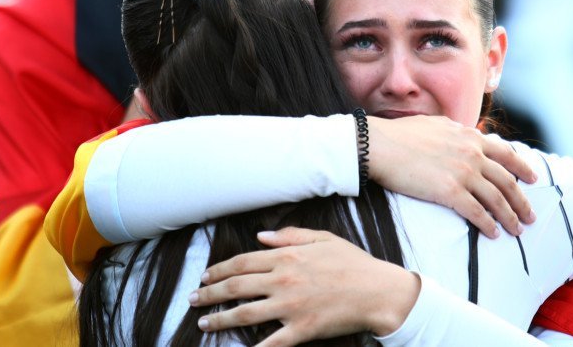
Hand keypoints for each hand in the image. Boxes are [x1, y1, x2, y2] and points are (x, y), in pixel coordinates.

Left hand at [190, 228, 420, 345]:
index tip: (205, 277)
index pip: (242, 262)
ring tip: (204, 324)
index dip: (219, 270)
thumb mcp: (323, 239)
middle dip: (210, 294)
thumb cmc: (354, 263)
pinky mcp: (301, 329)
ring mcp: (290, 306)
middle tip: (193, 300)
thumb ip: (289, 236)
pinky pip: (270, 344)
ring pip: (244, 314)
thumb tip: (260, 236)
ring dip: (220, 319)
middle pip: (236, 287)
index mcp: (287, 257)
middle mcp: (283, 280)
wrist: (378, 291)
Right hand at [367, 115, 536, 237]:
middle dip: (522, 200)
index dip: (522, 167)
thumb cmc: (399, 135)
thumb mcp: (435, 124)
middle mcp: (472, 153)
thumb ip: (453, 132)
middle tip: (530, 215)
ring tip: (517, 230)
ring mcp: (463, 172)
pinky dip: (488, 225)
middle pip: (507, 180)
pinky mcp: (449, 191)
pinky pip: (477, 212)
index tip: (532, 178)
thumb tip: (459, 133)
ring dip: (510, 217)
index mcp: (469, 136)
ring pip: (497, 199)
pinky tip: (494, 234)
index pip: (505, 153)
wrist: (379, 145)